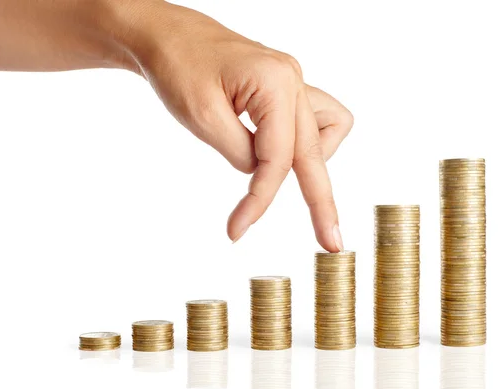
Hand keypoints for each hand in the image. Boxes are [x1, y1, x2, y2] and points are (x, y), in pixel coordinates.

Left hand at [124, 2, 352, 250]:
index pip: (277, 158)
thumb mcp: (203, 118)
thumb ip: (241, 154)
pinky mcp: (286, 89)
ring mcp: (294, 81)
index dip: (259, 199)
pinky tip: (278, 148)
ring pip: (328, 133)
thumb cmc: (177, 67)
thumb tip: (263, 174)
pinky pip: (316, 120)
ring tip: (277, 175)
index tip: (237, 230)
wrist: (166, 36)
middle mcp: (293, 79)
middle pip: (315, 153)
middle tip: (331, 242)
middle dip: (320, 201)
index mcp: (275, 82)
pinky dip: (303, 142)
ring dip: (311, 163)